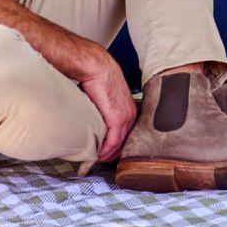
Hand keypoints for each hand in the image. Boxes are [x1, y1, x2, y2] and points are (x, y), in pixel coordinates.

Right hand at [72, 43, 137, 161]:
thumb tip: (96, 119)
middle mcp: (132, 114)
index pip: (127, 134)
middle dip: (112, 153)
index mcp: (130, 108)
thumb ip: (104, 110)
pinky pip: (114, 141)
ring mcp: (126, 117)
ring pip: (119, 144)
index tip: (106, 153)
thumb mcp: (104, 97)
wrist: (95, 66)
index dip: (116, 146)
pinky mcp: (117, 119)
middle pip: (125, 142)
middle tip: (100, 160)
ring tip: (97, 159)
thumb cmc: (97, 77)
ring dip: (108, 154)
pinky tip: (98, 155)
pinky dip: (106, 150)